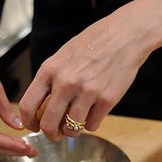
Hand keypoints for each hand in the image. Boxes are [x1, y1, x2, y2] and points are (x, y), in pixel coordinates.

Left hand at [19, 0, 161, 141]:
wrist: (134, 29)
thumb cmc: (98, 39)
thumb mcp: (68, 51)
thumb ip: (52, 76)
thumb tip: (38, 103)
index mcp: (53, 66)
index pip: (28, 103)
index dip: (27, 119)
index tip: (30, 126)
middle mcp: (68, 81)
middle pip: (47, 123)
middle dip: (47, 132)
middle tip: (52, 132)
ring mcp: (89, 92)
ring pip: (70, 127)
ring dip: (71, 130)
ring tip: (75, 123)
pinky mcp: (110, 99)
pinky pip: (93, 124)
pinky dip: (92, 123)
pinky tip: (96, 112)